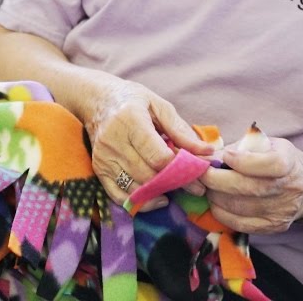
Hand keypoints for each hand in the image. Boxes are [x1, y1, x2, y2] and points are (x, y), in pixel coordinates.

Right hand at [83, 79, 214, 209]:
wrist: (97, 100)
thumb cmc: (132, 100)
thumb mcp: (159, 106)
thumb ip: (181, 130)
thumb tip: (205, 152)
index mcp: (131, 120)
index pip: (158, 156)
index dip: (181, 168)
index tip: (198, 172)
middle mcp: (114, 141)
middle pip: (148, 174)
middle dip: (175, 183)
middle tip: (195, 186)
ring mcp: (104, 157)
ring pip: (135, 187)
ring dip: (160, 193)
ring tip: (178, 189)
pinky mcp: (99, 168)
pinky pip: (119, 195)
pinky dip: (140, 202)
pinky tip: (157, 198)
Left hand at [201, 135, 302, 233]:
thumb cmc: (273, 156)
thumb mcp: (262, 143)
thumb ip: (237, 148)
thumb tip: (207, 156)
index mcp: (289, 162)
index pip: (271, 164)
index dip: (244, 162)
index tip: (226, 156)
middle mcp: (289, 188)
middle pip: (250, 188)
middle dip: (218, 180)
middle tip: (201, 173)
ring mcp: (282, 211)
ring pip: (241, 207)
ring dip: (216, 197)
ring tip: (206, 187)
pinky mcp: (273, 227)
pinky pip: (241, 224)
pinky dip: (222, 213)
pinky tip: (215, 202)